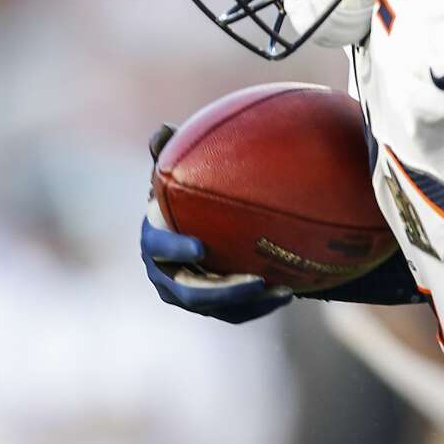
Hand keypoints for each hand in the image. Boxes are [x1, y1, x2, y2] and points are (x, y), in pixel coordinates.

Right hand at [141, 124, 291, 323]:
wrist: (196, 232)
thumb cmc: (187, 199)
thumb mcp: (177, 177)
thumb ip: (169, 155)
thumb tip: (163, 129)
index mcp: (154, 243)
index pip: (158, 249)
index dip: (176, 249)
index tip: (201, 245)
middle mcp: (166, 276)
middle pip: (190, 292)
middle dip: (222, 291)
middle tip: (255, 280)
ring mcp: (189, 297)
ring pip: (217, 308)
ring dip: (249, 303)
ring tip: (283, 291)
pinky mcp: (212, 309)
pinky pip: (235, 314)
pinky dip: (259, 308)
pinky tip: (288, 293)